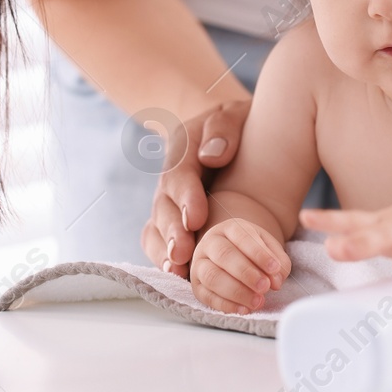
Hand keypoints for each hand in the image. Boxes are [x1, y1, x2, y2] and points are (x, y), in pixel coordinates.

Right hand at [141, 98, 249, 278]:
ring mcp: (167, 203)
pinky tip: (179, 278)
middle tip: (183, 253)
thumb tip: (213, 155)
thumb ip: (223, 128)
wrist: (226, 134)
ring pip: (156, 228)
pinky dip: (164, 259)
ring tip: (177, 271)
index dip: (186, 198)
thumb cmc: (236, 125)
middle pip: (163, 208)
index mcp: (183, 149)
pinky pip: (159, 242)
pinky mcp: (171, 222)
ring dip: (164, 251)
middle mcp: (169, 180)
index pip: (179, 175)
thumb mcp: (234, 113)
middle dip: (172, 232)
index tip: (196, 217)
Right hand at [191, 217, 288, 313]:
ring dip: (236, 291)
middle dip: (246, 273)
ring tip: (258, 301)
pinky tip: (245, 309)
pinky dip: (227, 305)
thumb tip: (276, 281)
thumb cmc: (252, 250)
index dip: (258, 253)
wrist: (233, 254)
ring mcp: (200, 264)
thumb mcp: (269, 247)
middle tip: (265, 287)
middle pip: (224, 255)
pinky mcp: (196, 286)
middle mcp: (210, 243)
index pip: (242, 237)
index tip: (274, 268)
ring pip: (212, 277)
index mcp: (230, 228)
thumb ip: (278, 261)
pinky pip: (208, 296)